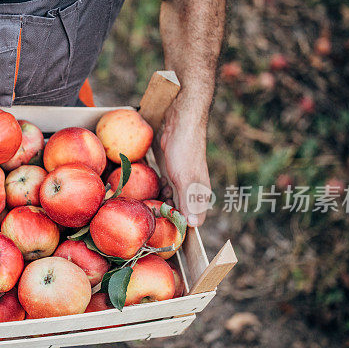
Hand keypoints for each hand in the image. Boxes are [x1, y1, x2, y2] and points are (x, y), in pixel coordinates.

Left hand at [157, 100, 211, 226]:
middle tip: (151, 210)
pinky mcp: (170, 172)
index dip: (177, 225)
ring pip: (168, 200)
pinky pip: (162, 187)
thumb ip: (188, 201)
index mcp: (200, 195)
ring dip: (158, 201)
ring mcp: (180, 181)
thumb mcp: (185, 178)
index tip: (161, 224)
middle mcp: (191, 191)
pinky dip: (155, 189)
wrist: (180, 122)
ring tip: (150, 197)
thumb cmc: (186, 150)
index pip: (191, 221)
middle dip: (164, 214)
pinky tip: (148, 186)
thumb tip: (192, 225)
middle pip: (178, 212)